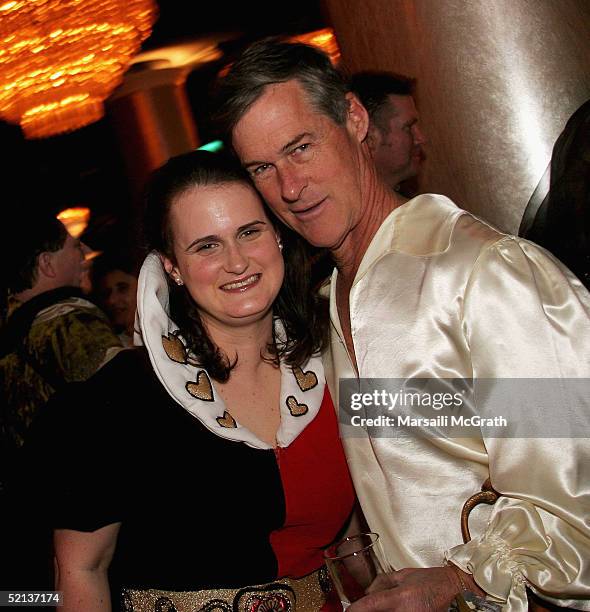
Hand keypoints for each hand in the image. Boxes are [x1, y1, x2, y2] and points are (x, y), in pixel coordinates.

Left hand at [346, 566, 482, 611]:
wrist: (454, 589)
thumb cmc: (431, 580)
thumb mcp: (403, 575)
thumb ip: (383, 583)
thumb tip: (367, 592)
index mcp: (400, 597)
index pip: (370, 605)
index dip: (355, 609)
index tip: (347, 611)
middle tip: (362, 610)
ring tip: (380, 608)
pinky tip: (389, 611)